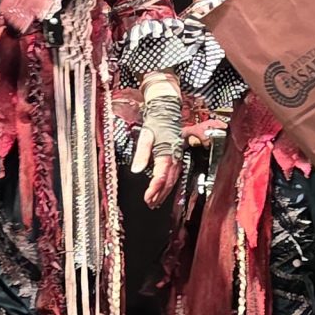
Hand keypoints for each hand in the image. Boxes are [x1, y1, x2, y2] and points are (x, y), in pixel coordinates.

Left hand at [133, 74, 183, 207]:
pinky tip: (164, 190)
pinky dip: (169, 185)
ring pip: (173, 180)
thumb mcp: (145, 136)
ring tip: (155, 202)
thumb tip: (136, 169)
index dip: (154, 189)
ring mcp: (178, 158)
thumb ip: (141, 154)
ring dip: (164, 192)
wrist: (167, 111)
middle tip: (150, 203)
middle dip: (159, 194)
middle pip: (168, 182)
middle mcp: (175, 158)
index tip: (147, 197)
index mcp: (167, 154)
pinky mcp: (177, 157)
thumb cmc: (156, 122)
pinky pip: (175, 175)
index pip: (161, 176)